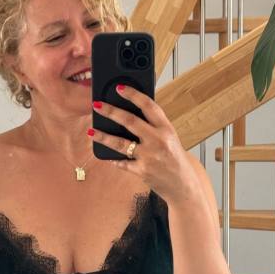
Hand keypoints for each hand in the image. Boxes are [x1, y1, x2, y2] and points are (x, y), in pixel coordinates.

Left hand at [90, 85, 195, 203]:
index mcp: (166, 129)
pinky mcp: (142, 171)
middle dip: (111, 112)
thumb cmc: (174, 159)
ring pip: (120, 143)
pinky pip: (122, 163)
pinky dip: (113, 159)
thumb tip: (130, 113)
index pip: (149, 106)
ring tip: (91, 131)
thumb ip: (154, 126)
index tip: (119, 88)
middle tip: (97, 106)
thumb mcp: (170, 138)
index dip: (133, 94)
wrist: (183, 185)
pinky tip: (106, 155)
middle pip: (130, 121)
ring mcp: (149, 157)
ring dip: (103, 136)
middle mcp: (158, 141)